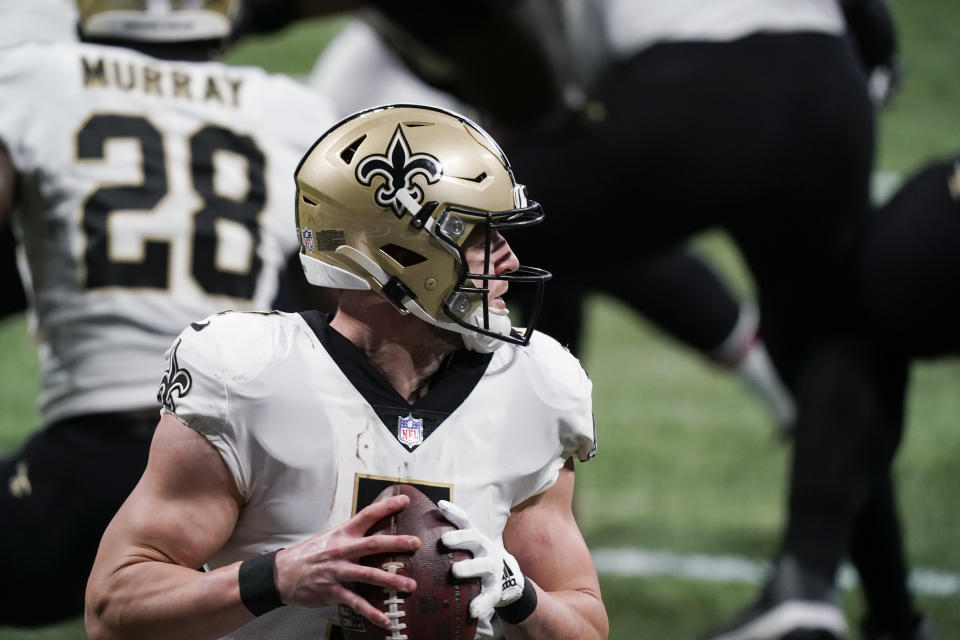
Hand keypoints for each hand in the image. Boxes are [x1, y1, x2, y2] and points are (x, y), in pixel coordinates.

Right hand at [273, 494, 420, 628]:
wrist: (280, 575)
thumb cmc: (308, 555)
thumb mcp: (329, 539)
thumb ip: (350, 537)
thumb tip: (374, 533)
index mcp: (342, 534)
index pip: (366, 516)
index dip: (385, 507)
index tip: (403, 501)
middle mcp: (341, 550)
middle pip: (372, 544)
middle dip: (396, 543)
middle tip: (415, 543)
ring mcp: (337, 572)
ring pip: (368, 575)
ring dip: (391, 581)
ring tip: (409, 585)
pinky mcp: (332, 591)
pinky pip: (356, 602)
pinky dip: (371, 612)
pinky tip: (385, 619)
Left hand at [437, 500, 524, 619]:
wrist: (508, 579)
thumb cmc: (479, 557)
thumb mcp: (471, 543)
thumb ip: (454, 531)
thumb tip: (433, 509)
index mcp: (477, 538)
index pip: (466, 522)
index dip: (454, 512)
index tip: (441, 505)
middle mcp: (486, 549)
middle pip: (474, 539)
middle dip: (460, 538)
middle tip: (444, 540)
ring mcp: (492, 569)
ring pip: (482, 566)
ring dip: (469, 567)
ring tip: (455, 571)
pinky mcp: (495, 590)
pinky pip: (489, 597)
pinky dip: (481, 603)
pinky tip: (472, 610)